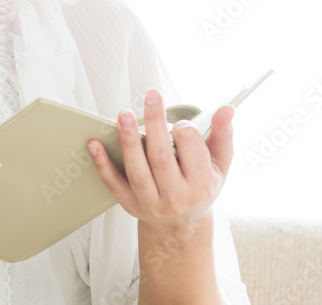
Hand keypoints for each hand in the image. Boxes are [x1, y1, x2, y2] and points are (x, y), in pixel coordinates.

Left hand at [88, 88, 233, 230]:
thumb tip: (226, 109)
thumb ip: (222, 135)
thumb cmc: (200, 188)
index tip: (180, 121)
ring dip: (128, 140)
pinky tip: (94, 143)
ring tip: (125, 114)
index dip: (184, 129)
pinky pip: (113, 183)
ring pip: (137, 170)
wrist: (182, 225)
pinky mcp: (130, 204)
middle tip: (151, 96)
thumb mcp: (219, 165)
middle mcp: (176, 196)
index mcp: (201, 184)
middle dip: (155, 122)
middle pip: (161, 156)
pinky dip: (102, 164)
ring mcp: (151, 202)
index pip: (191, 149)